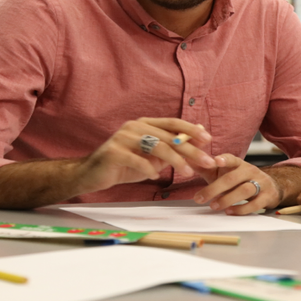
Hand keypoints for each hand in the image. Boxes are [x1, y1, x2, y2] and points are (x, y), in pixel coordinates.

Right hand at [72, 118, 214, 194]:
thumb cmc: (124, 165)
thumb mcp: (151, 157)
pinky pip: (137, 160)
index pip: (173, 122)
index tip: (209, 140)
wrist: (91, 174)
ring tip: (187, 173)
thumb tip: (197, 138)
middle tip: (207, 161)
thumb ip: (170, 148)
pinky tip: (155, 177)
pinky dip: (148, 169)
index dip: (191, 130)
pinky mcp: (113, 151)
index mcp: (145, 123)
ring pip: (156, 146)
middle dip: (191, 149)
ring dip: (175, 160)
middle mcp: (135, 126)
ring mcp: (123, 137)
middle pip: (168, 136)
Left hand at [193, 154, 280, 215]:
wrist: (270, 186)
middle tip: (199, 198)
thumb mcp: (223, 172)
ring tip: (213, 206)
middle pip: (233, 178)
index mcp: (238, 164)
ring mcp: (260, 183)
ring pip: (245, 190)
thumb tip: (186, 160)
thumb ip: (206, 168)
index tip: (215, 161)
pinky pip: (255, 204)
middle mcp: (250, 171)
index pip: (231, 159)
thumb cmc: (240, 180)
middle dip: (215, 188)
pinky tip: (229, 212)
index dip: (224, 159)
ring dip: (227, 199)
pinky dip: (241, 209)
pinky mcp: (267, 196)